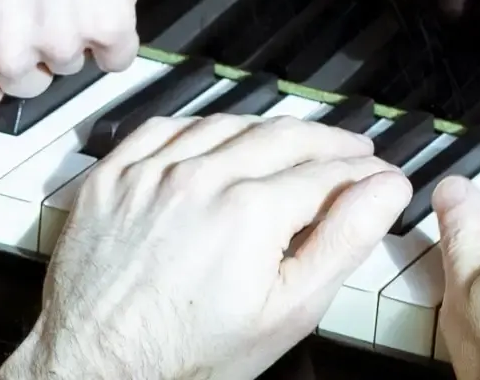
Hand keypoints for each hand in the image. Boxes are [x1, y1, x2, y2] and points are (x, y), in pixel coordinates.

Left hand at [0, 115, 408, 378]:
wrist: (95, 363)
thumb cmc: (184, 353)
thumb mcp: (286, 312)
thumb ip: (342, 242)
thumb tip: (384, 190)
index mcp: (250, 210)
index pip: (330, 170)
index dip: (366, 172)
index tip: (381, 175)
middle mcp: (198, 177)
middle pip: (285, 136)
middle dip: (329, 141)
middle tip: (352, 151)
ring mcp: (148, 172)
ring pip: (226, 123)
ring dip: (270, 129)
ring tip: (295, 144)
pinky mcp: (110, 177)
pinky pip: (163, 129)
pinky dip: (201, 128)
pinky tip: (218, 138)